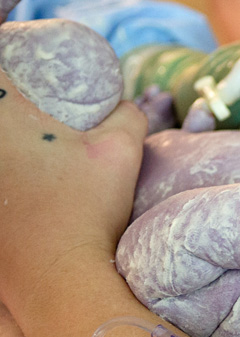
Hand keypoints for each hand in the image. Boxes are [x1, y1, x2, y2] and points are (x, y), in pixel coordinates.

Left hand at [0, 68, 145, 302]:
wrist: (57, 278)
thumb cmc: (87, 212)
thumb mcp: (123, 152)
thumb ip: (129, 115)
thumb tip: (125, 104)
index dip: (9, 57)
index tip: (24, 65)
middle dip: (8, 101)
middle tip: (26, 101)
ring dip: (6, 142)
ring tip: (27, 148)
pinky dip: (5, 174)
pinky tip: (19, 185)